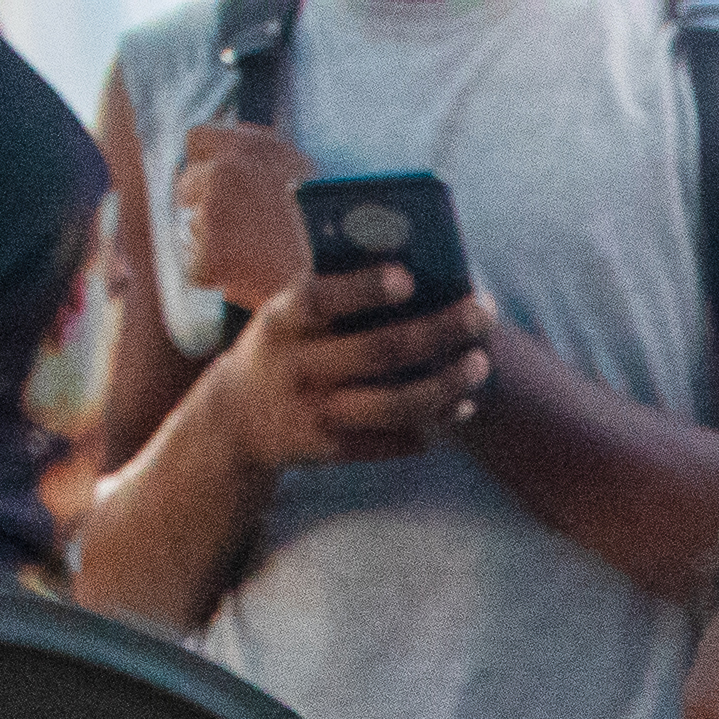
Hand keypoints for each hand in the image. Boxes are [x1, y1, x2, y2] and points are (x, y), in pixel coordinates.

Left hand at [169, 118, 314, 310]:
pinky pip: (196, 267)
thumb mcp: (302, 170)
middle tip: (238, 232)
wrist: (346, 270)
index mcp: (248, 144)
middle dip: (204, 207)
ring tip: (251, 258)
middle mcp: (225, 170)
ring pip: (189, 227)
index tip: (218, 184)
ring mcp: (213, 212)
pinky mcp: (208, 255)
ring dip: (210, 242)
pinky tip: (246, 280)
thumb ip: (263, 160)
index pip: (197, 139)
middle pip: (187, 185)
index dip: (205, 163)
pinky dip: (214, 277)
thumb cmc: (333, 225)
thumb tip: (236, 161)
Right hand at [212, 257, 490, 470]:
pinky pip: (392, 441)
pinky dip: (433, 423)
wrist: (237, 418)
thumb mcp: (288, 316)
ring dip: (445, 385)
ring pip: (394, 404)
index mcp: (279, 321)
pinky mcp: (331, 450)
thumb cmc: (285, 346)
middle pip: (378, 351)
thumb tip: (418, 268)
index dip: (363, 289)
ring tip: (479, 364)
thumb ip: (334, 295)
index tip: (408, 277)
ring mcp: (312, 414)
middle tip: (482, 314)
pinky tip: (461, 405)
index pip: (318, 298)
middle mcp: (293, 368)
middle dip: (438, 331)